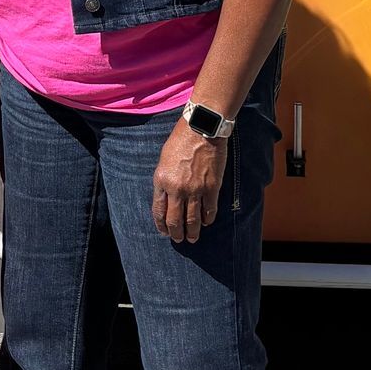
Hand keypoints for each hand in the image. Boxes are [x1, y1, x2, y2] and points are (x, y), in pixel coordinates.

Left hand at [152, 121, 226, 243]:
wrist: (201, 129)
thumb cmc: (180, 140)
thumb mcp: (163, 161)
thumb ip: (164, 181)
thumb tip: (166, 198)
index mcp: (161, 181)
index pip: (158, 211)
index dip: (161, 225)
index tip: (164, 232)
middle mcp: (177, 189)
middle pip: (175, 220)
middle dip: (176, 233)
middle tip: (178, 240)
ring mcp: (195, 190)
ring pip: (192, 220)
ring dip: (192, 232)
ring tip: (192, 238)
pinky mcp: (212, 188)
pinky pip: (209, 210)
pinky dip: (207, 219)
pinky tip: (206, 222)